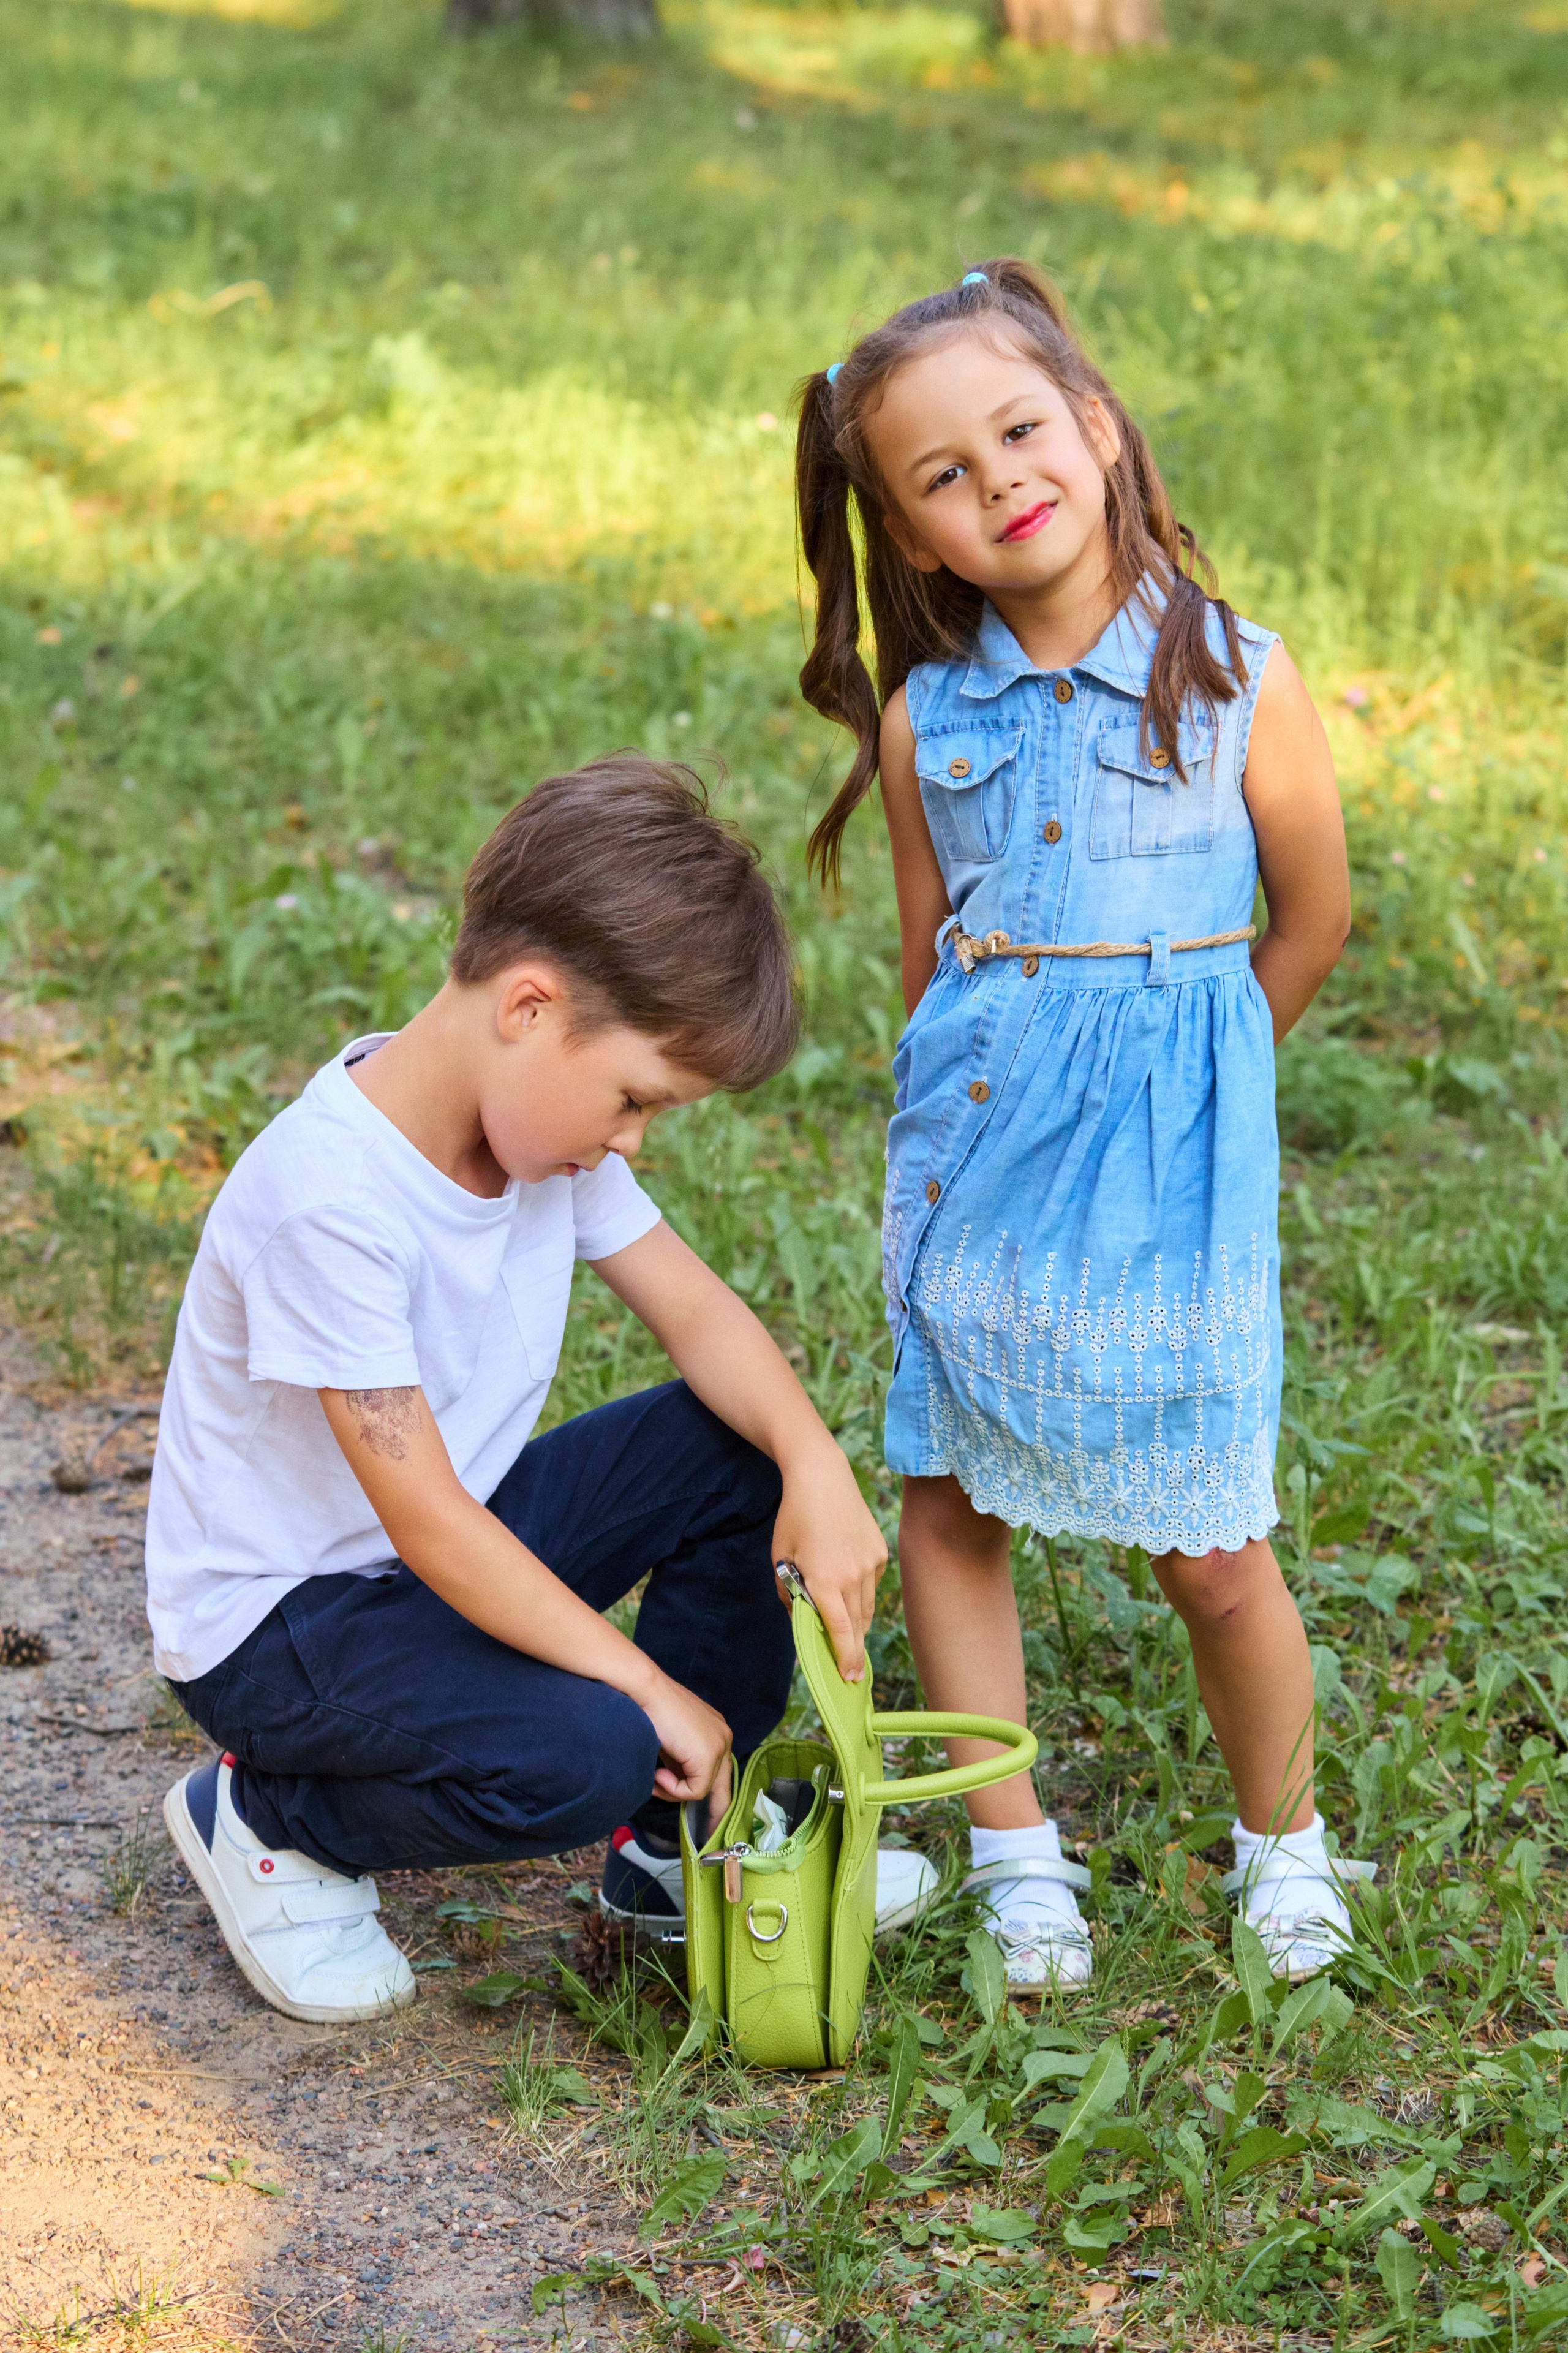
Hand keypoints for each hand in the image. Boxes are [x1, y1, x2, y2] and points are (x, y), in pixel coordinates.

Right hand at [641, 1669, 733, 1824]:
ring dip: (675, 1790)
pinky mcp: (708, 1757)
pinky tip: (659, 1773)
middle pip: (723, 1786)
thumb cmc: (650, 1711)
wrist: (644, 1691)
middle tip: (709, 1833)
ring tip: (656, 1777)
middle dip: (716, 1812)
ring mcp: (719, 1746)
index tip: (710, 1819)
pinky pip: (693, 1791)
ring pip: (703, 1789)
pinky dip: (672, 1789)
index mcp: (716, 1731)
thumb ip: (681, 1762)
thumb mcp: (671, 1742)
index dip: (715, 1797)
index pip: (720, 1771)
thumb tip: (678, 1786)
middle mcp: (723, 1737)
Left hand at [773, 1443, 887, 1682]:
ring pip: (867, 1606)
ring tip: (849, 1635)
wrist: (822, 1477)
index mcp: (824, 1581)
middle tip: (851, 1670)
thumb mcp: (780, 1560)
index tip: (850, 1678)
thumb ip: (791, 1596)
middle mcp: (853, 1576)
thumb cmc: (794, 1519)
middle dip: (853, 1649)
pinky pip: (872, 1583)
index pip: (842, 1632)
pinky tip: (847, 1580)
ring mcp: (871, 1563)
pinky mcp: (880, 1552)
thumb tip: (805, 1623)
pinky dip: (861, 1591)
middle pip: (858, 1625)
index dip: (846, 1659)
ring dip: (857, 1623)